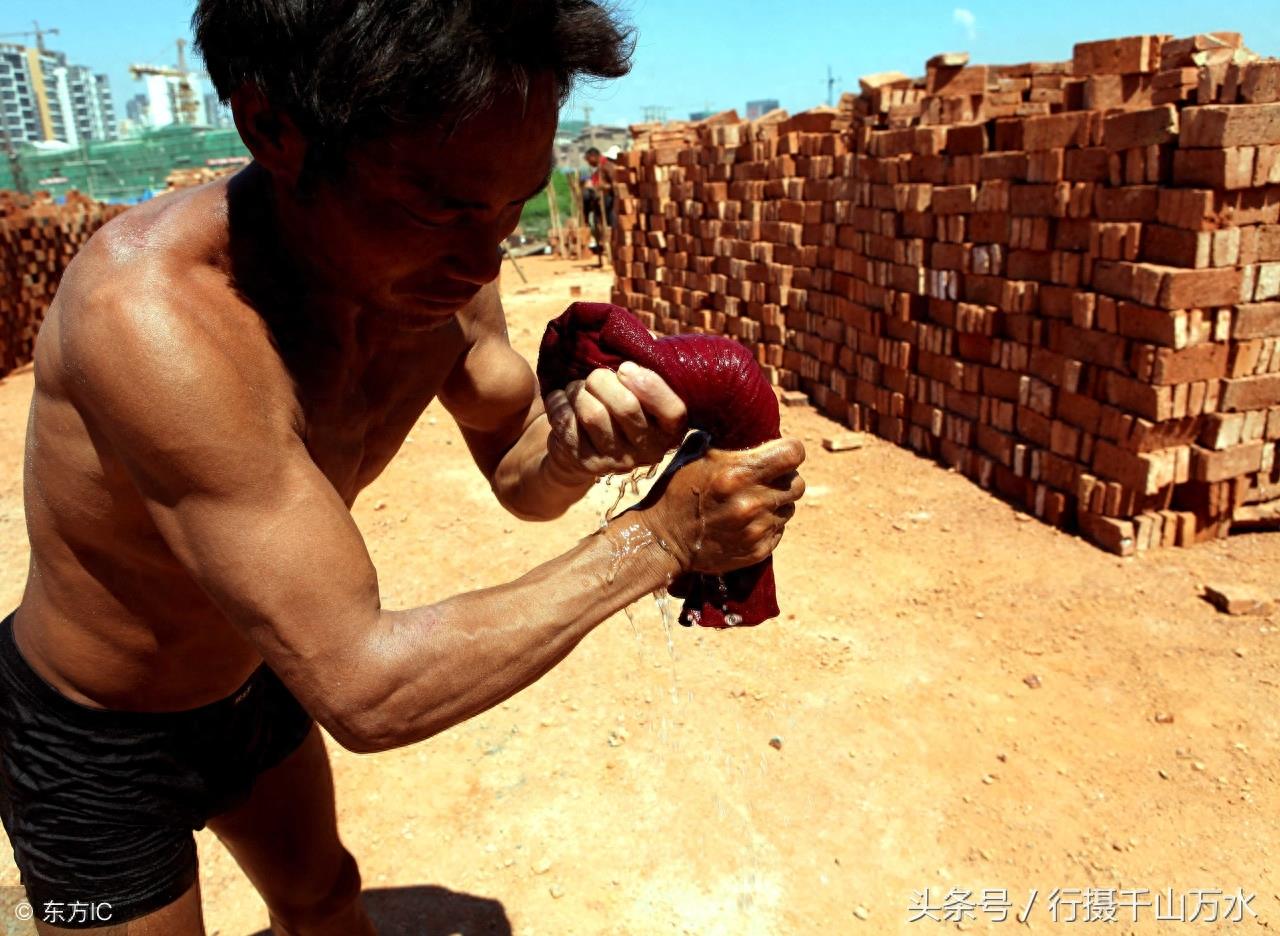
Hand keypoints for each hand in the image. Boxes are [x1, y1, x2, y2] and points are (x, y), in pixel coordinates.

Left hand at [544, 363, 687, 480]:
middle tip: (594, 377)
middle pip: (626, 406)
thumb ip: (645, 367)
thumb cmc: (617, 406)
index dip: (650, 385)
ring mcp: (617, 461)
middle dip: (603, 380)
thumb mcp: (637, 390)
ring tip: (577, 388)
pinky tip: (561, 400)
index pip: (673, 411)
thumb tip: (646, 340)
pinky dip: (559, 403)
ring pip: (593, 413)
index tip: (625, 367)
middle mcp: (648, 450)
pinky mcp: (586, 462)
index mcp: (669, 430)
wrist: (583, 450)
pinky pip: (567, 423)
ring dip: (578, 391)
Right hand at [639, 437, 805, 574]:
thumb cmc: (677, 491)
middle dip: (785, 478)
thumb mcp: (695, 455)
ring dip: (776, 503)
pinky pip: (779, 531)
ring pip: (789, 508)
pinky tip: (745, 522)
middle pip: (798, 483)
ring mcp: (757, 529)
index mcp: (738, 472)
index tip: (782, 452)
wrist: (663, 539)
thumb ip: (726, 439)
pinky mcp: (758, 551)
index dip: (791, 450)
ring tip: (750, 501)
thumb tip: (748, 423)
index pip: (794, 454)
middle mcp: (752, 502)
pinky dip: (767, 525)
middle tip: (765, 479)